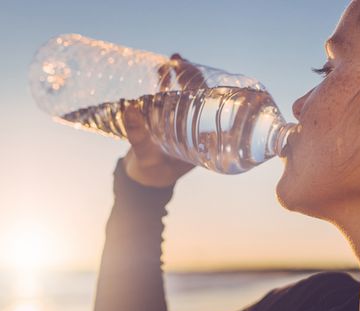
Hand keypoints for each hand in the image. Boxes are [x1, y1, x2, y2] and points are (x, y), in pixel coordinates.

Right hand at [122, 54, 204, 186]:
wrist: (147, 178)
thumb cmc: (152, 172)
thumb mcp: (145, 155)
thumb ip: (137, 136)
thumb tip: (129, 108)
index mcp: (199, 134)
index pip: (208, 105)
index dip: (204, 88)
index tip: (197, 74)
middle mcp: (193, 124)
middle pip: (198, 94)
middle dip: (190, 76)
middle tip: (179, 61)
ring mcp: (180, 119)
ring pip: (184, 92)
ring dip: (178, 76)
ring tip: (170, 61)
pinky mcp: (166, 116)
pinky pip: (170, 96)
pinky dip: (166, 82)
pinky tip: (162, 69)